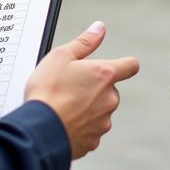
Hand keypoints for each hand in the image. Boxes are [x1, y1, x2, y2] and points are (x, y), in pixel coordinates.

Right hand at [24, 21, 139, 158]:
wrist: (39, 131)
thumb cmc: (48, 92)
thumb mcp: (61, 56)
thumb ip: (84, 42)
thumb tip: (99, 28)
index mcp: (104, 75)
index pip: (130, 66)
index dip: (125, 64)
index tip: (118, 65)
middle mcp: (109, 99)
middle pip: (110, 90)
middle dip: (95, 88)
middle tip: (70, 87)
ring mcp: (103, 122)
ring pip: (100, 111)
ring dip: (88, 108)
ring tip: (63, 106)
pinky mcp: (93, 141)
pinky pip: (90, 130)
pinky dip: (80, 126)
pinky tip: (63, 122)